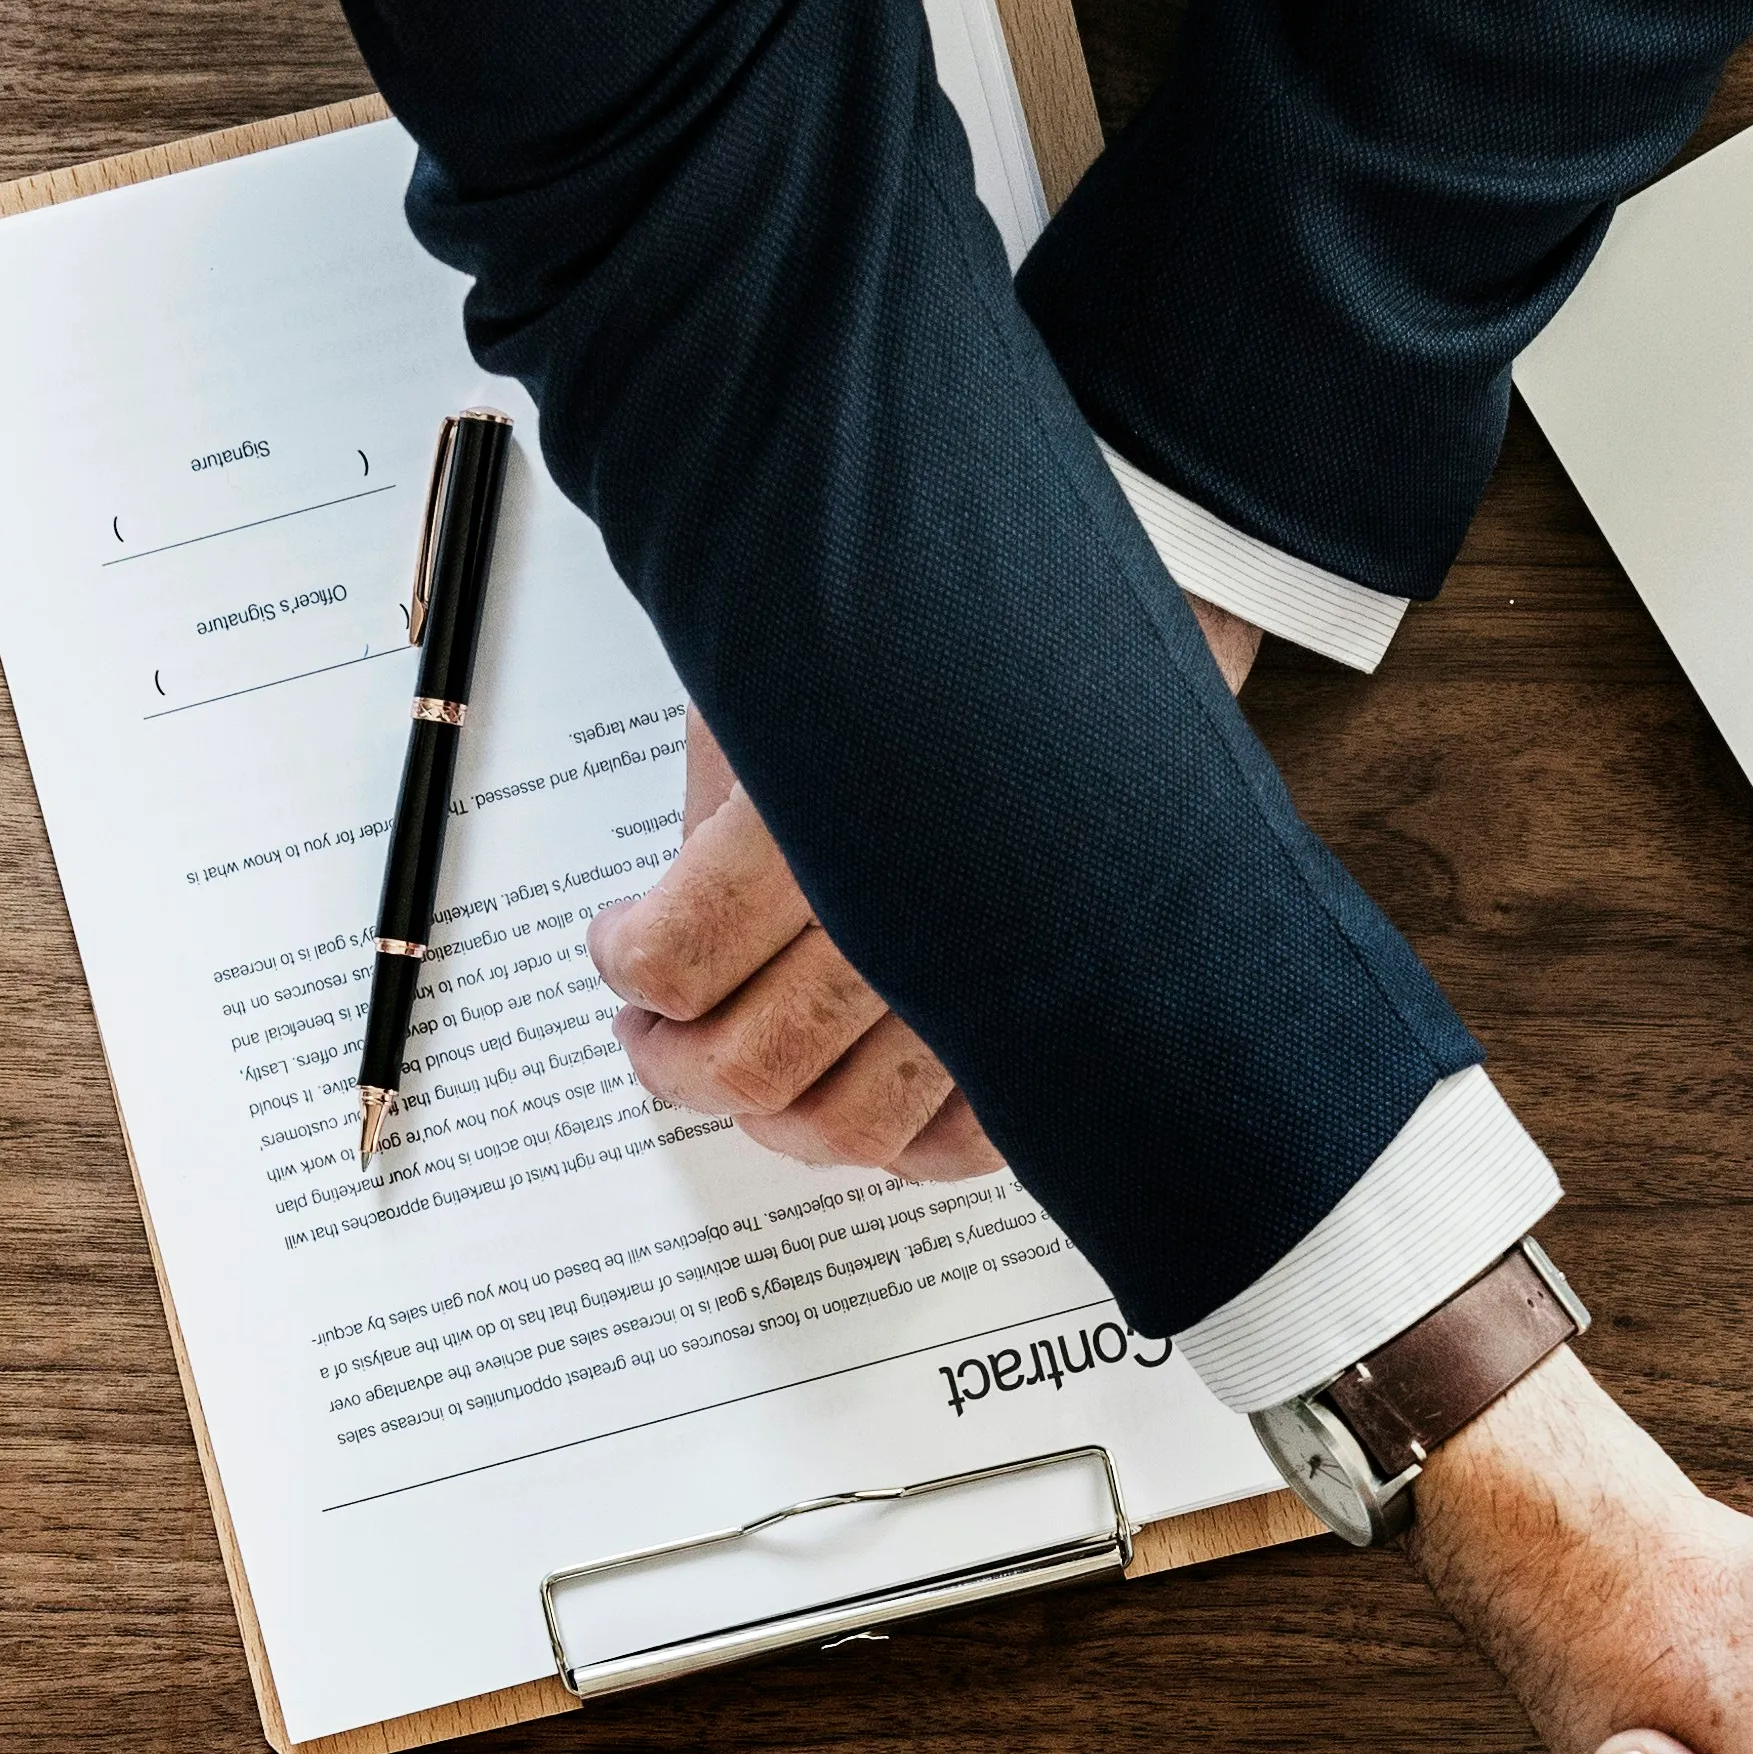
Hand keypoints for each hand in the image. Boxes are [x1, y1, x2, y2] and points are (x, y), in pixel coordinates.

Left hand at [589, 598, 1263, 1174]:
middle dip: (678, 1067)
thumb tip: (674, 920)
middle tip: (651, 1037)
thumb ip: (730, 811)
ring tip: (739, 1073)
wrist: (1136, 607)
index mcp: (832, 822)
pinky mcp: (1056, 1021)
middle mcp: (918, 922)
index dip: (629, 966)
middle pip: (757, 1067)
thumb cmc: (953, 626)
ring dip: (774, 1120)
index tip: (617, 947)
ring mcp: (995, 987)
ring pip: (852, 1127)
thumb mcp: (795, 683)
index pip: (682, 960)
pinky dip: (899, 1146)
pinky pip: (966, 1145)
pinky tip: (858, 1100)